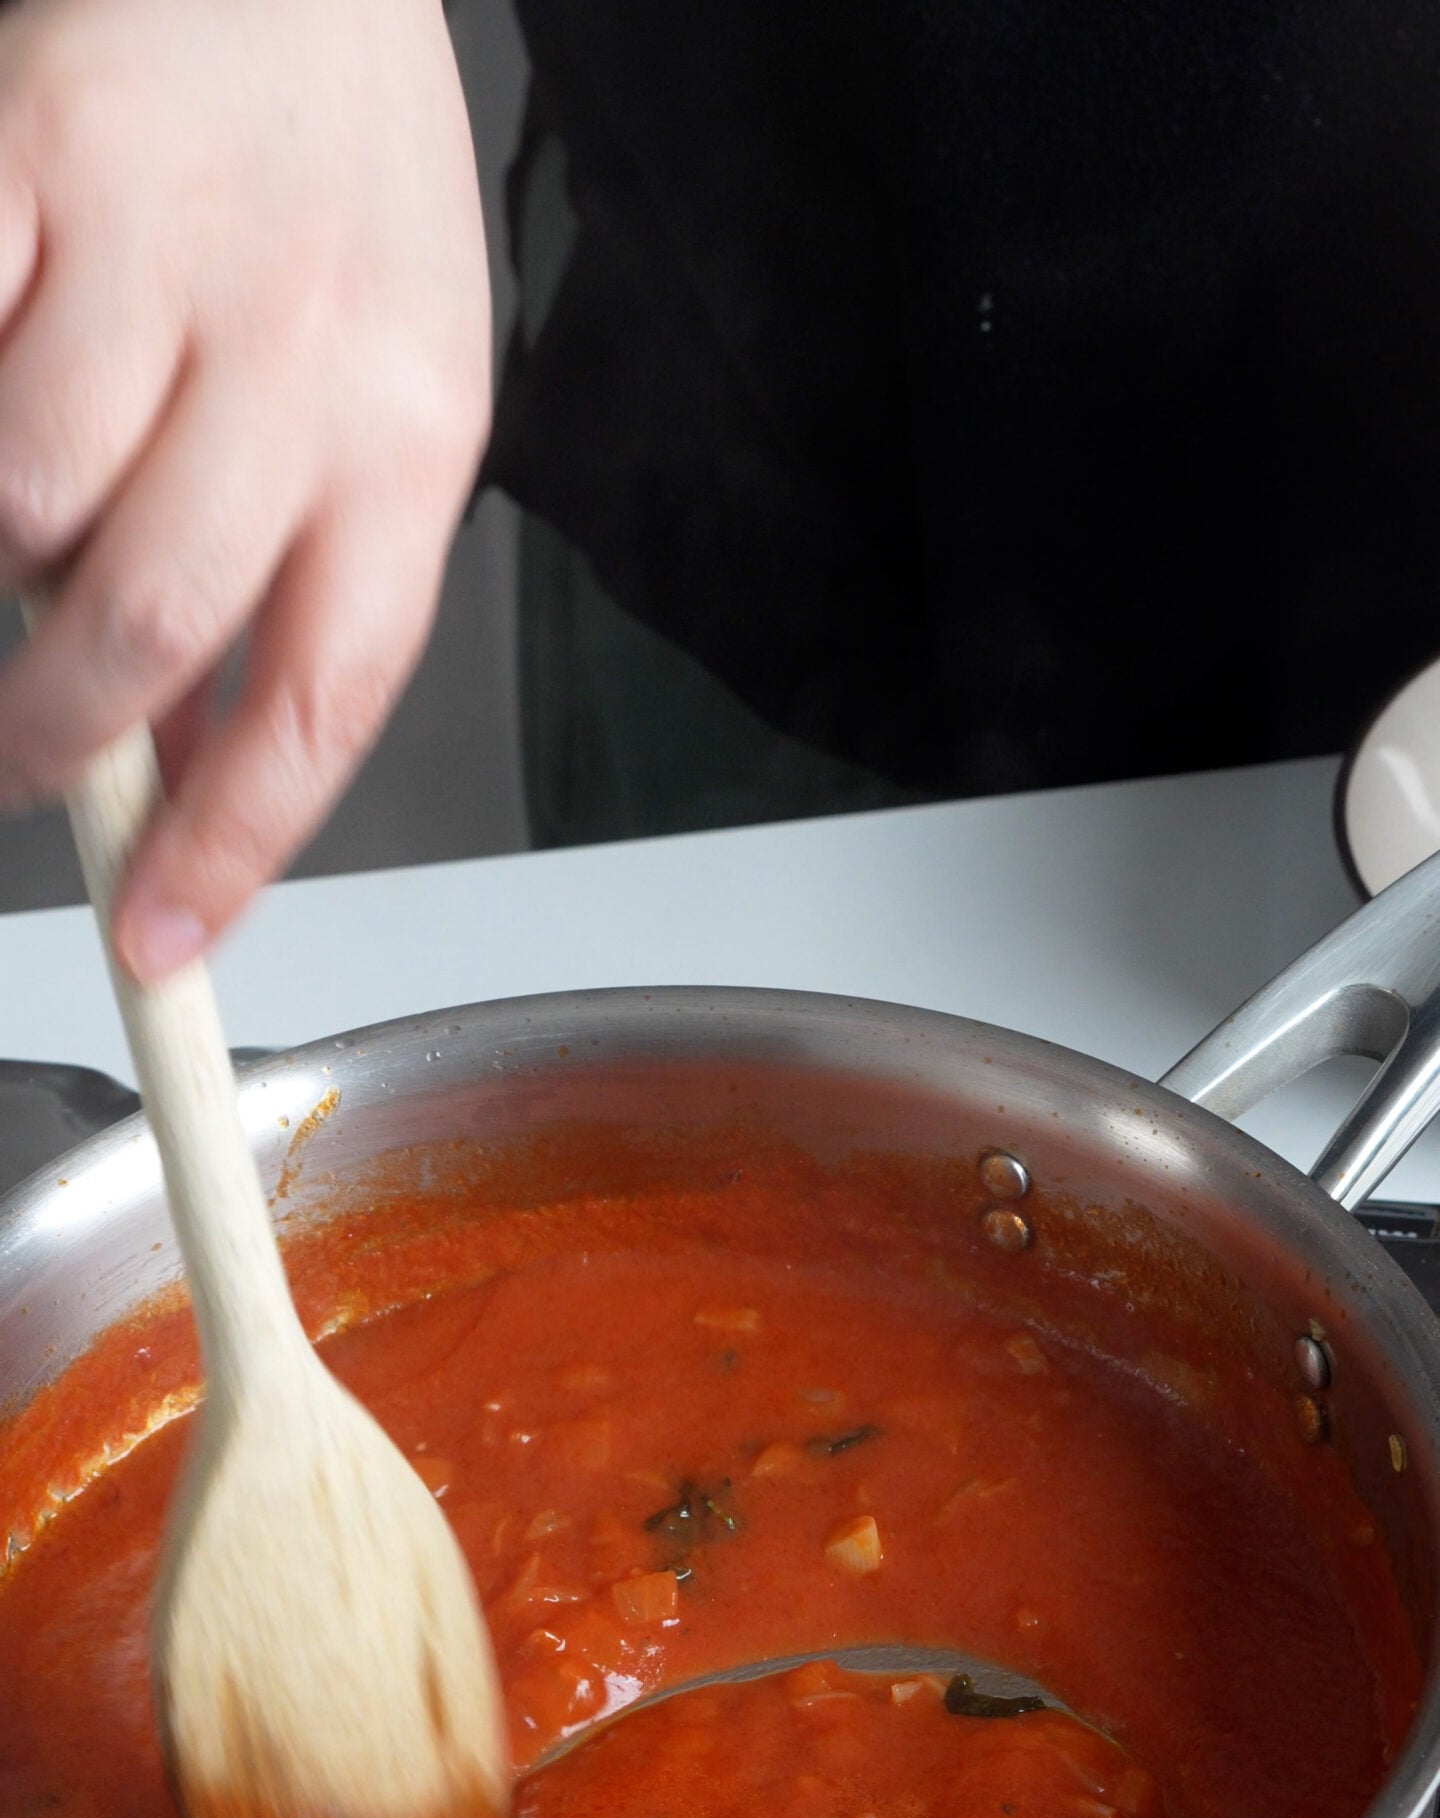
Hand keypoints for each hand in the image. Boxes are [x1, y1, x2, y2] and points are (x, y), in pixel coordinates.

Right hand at [0, 0, 490, 977]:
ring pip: (18, 501)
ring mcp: (159, 244)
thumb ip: (297, 583)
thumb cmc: (335, 198)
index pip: (326, 699)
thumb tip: (189, 773)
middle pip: (148, 622)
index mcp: (414, 436)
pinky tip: (2, 375)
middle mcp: (304, 348)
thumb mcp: (381, 401)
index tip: (161, 942)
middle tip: (18, 767)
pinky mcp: (25, 153)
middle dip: (57, 738)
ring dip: (0, 540)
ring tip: (36, 487)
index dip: (232, 845)